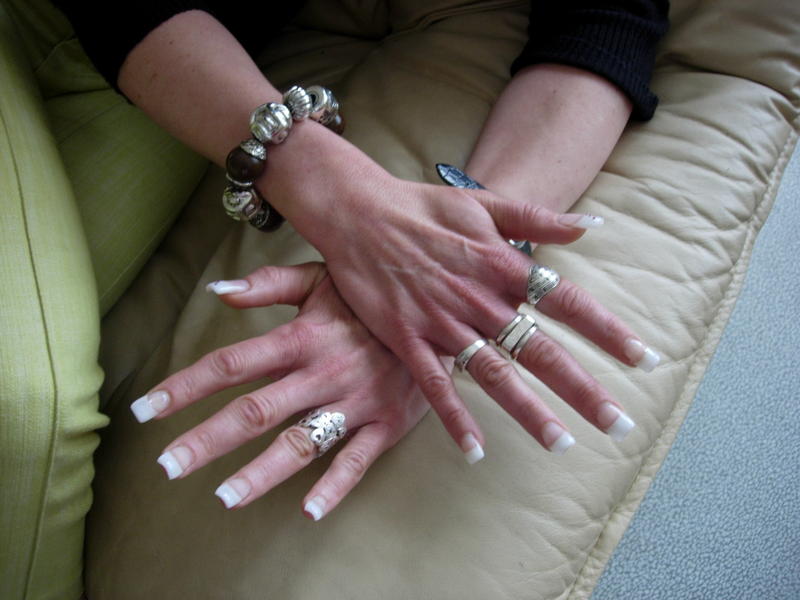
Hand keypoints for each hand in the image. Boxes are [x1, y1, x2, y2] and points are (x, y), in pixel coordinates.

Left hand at [130, 263, 429, 518]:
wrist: (439, 316)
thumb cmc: (371, 298)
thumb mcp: (323, 278)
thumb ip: (270, 284)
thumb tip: (216, 291)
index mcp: (303, 336)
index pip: (233, 363)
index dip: (187, 385)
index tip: (147, 409)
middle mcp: (322, 372)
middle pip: (255, 410)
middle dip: (207, 439)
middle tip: (166, 466)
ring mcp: (355, 402)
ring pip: (301, 441)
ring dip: (260, 473)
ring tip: (222, 498)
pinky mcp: (385, 424)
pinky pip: (358, 460)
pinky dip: (334, 487)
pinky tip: (307, 511)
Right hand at [275, 155, 658, 457]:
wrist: (358, 213)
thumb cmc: (422, 206)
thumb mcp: (483, 201)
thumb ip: (536, 216)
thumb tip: (591, 224)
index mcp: (502, 265)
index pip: (567, 302)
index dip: (607, 331)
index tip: (642, 359)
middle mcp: (480, 299)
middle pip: (541, 350)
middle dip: (582, 389)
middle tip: (618, 423)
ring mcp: (443, 322)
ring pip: (494, 374)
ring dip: (528, 411)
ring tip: (561, 443)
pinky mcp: (408, 338)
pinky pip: (436, 384)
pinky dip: (454, 418)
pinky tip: (474, 451)